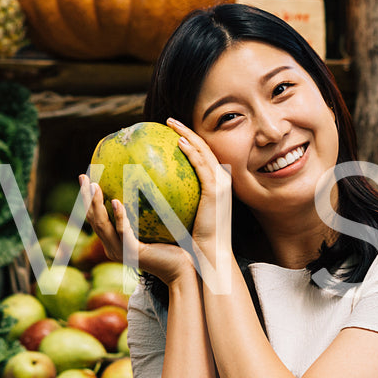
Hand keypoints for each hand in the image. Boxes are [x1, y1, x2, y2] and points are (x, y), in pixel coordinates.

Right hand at [79, 174, 193, 284]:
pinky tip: (116, 201)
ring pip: (102, 225)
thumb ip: (147, 211)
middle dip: (85, 198)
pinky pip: (122, 231)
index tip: (86, 179)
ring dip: (96, 204)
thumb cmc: (174, 247)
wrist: (182, 271)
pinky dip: (118, 216)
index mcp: (115, 242)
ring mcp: (120, 252)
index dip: (89, 200)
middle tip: (82, 177)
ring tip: (94, 185)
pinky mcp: (131, 253)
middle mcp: (113, 248)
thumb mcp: (156, 226)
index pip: (96, 219)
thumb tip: (149, 183)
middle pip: (93, 220)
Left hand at [166, 118, 232, 254]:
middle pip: (204, 148)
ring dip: (188, 135)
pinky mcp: (215, 191)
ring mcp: (220, 185)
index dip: (189, 142)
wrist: (211, 255)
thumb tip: (155, 195)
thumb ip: (178, 203)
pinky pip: (201, 165)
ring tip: (172, 124)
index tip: (173, 133)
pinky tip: (177, 142)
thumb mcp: (187, 217)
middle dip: (188, 132)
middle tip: (170, 121)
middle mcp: (221, 182)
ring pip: (204, 152)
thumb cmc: (196, 242)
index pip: (203, 158)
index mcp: (217, 187)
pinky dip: (191, 152)